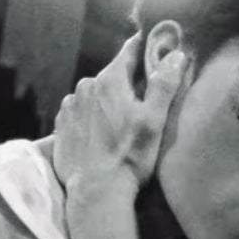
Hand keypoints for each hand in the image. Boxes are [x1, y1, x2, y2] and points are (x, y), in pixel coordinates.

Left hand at [53, 36, 186, 200]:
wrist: (95, 191)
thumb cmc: (129, 155)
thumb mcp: (154, 120)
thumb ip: (164, 84)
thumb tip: (176, 54)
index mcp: (110, 80)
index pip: (131, 50)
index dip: (148, 48)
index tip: (161, 50)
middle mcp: (85, 85)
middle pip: (114, 74)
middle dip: (130, 82)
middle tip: (146, 102)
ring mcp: (70, 105)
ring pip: (97, 93)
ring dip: (110, 101)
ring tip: (122, 125)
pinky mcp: (62, 124)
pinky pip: (82, 111)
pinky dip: (93, 116)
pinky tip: (104, 136)